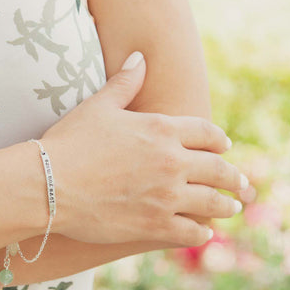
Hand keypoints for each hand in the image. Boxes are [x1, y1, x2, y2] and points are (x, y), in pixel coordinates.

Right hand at [41, 51, 246, 246]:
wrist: (49, 183)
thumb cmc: (70, 142)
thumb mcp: (98, 106)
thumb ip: (125, 82)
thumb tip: (140, 57)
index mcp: (162, 129)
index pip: (207, 133)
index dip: (219, 140)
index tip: (224, 147)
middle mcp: (172, 162)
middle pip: (218, 170)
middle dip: (233, 177)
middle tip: (240, 183)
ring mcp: (165, 196)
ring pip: (212, 203)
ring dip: (226, 206)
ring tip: (232, 209)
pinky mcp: (153, 225)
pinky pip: (191, 231)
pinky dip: (201, 232)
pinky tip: (204, 232)